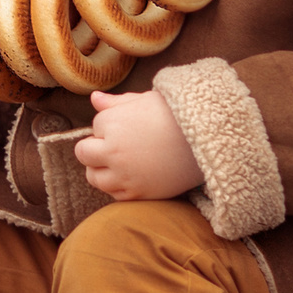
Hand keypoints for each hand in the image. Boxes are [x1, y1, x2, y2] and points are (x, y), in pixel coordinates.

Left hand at [75, 89, 203, 201]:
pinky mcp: (137, 194)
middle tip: (117, 146)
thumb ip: (116, 102)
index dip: (110, 126)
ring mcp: (123, 175)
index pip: (95, 127)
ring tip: (124, 163)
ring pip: (93, 177)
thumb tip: (94, 98)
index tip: (130, 126)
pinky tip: (135, 175)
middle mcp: (112, 151)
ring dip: (102, 170)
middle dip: (96, 149)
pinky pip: (113, 194)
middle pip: (84, 154)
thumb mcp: (146, 100)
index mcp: (111, 123)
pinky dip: (119, 186)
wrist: (208, 141)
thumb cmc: (178, 115)